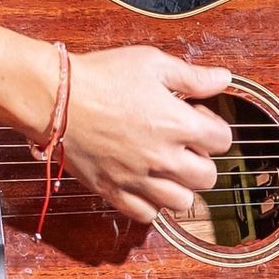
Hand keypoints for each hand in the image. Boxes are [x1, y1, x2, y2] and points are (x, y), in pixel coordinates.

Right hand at [56, 46, 234, 223]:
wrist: (56, 97)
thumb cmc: (101, 76)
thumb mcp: (153, 63)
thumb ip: (193, 76)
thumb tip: (222, 79)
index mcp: (177, 124)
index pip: (222, 140)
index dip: (214, 127)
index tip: (197, 118)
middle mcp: (162, 157)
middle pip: (208, 177)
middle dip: (203, 159)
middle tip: (185, 144)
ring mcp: (137, 178)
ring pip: (181, 202)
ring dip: (181, 185)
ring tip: (167, 166)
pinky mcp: (113, 191)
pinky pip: (146, 215)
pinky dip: (151, 204)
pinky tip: (145, 182)